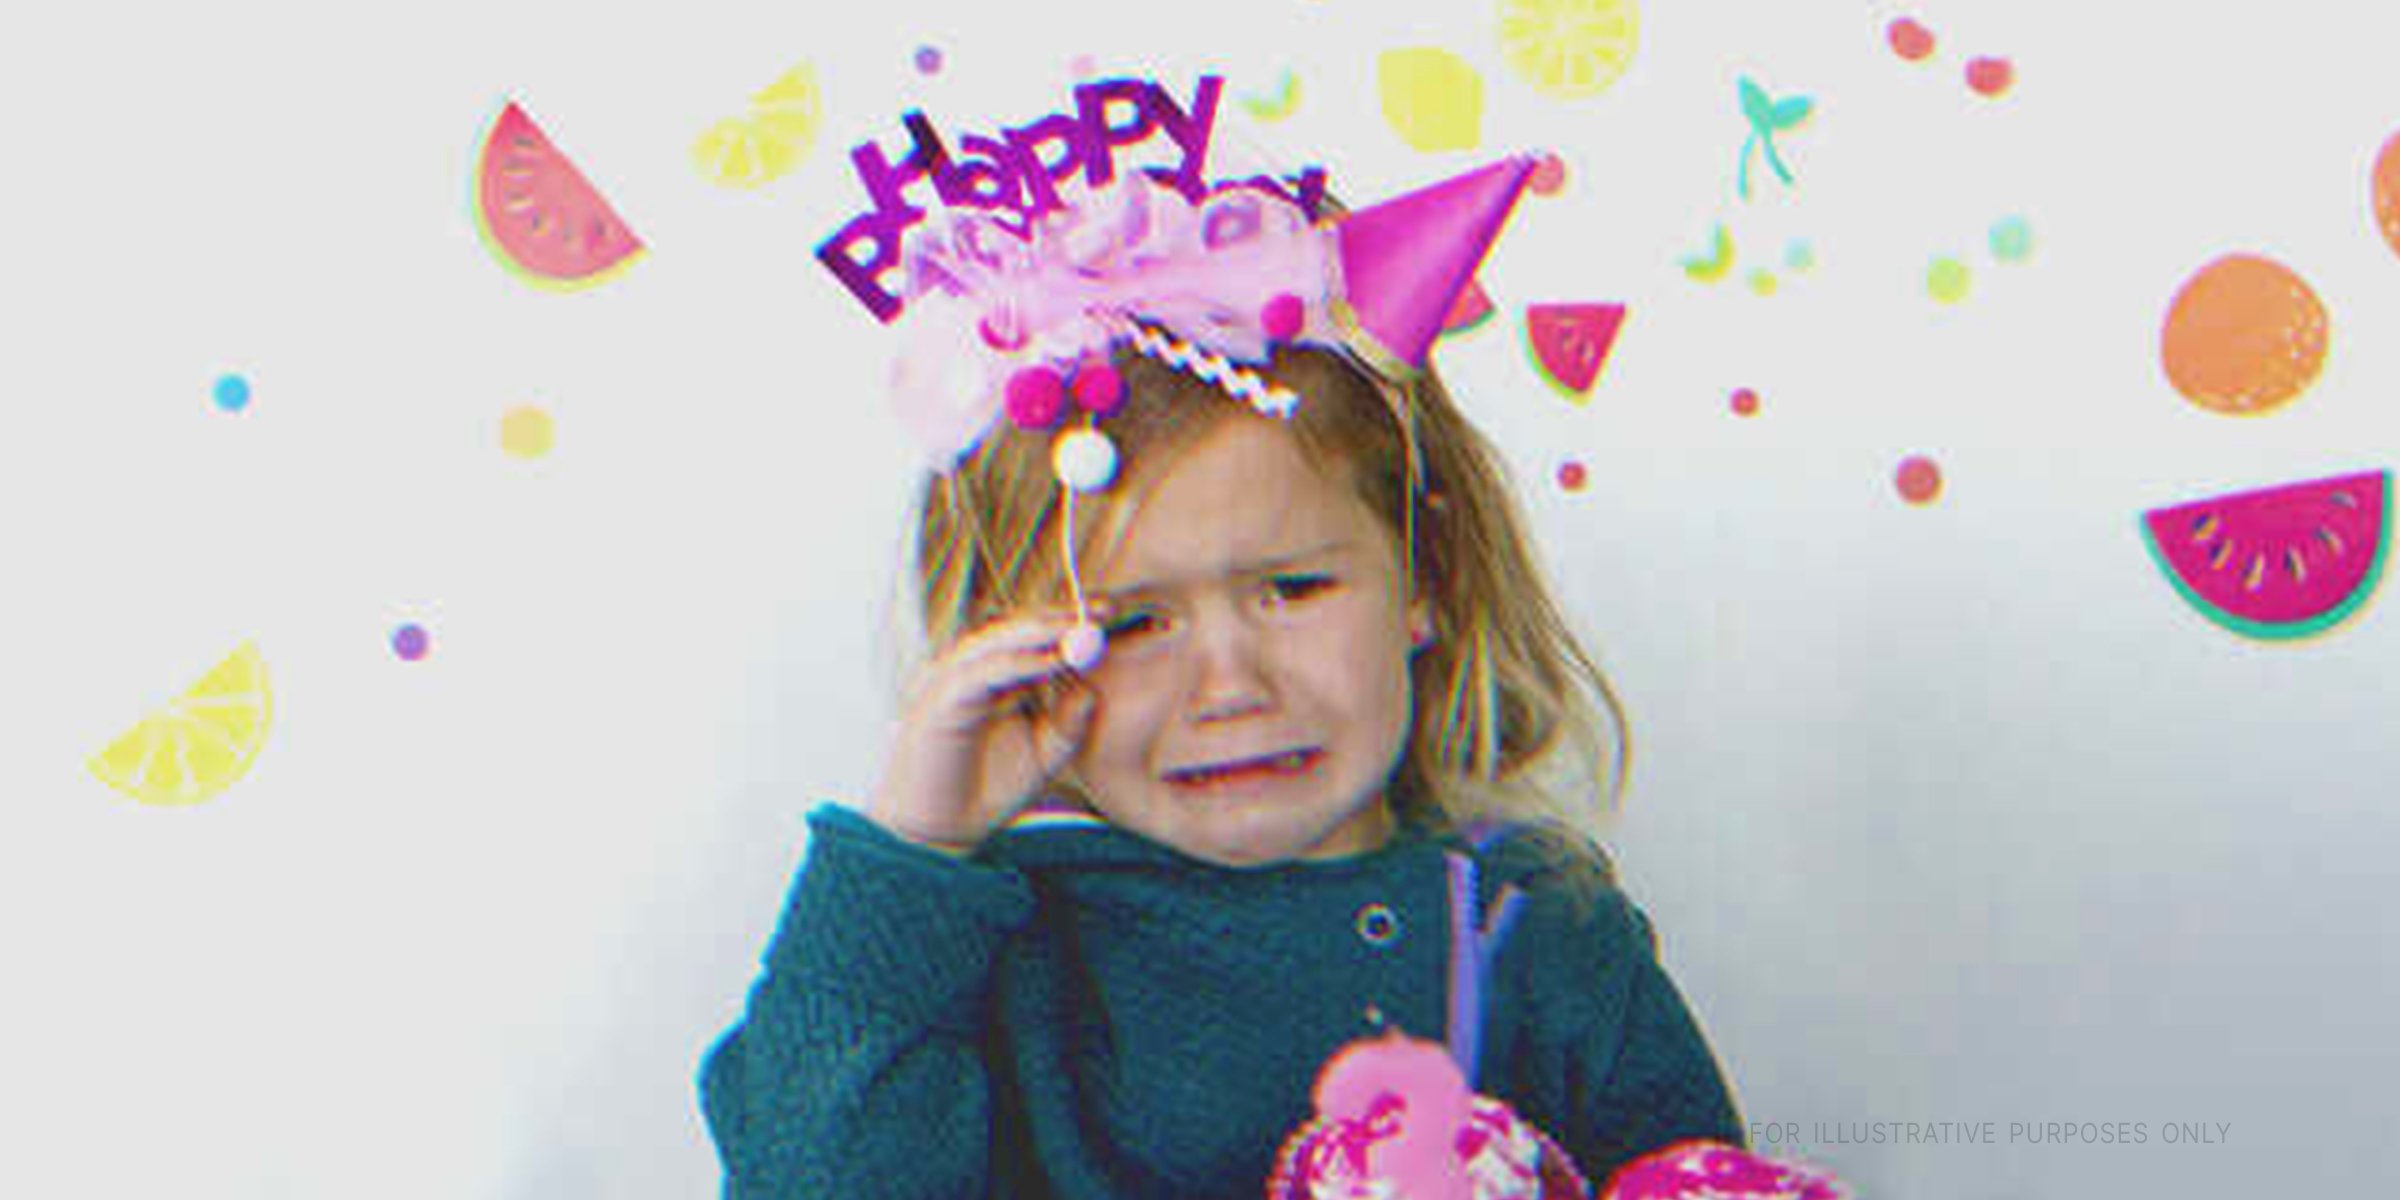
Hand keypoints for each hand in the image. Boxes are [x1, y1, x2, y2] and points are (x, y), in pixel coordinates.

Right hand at [865, 606, 1101, 853]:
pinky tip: (1050, 660)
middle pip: (1018, 627)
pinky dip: (1016, 662)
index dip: (1071, 621)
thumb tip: (1091, 691)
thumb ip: (1069, 724)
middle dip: (1062, 616)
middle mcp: (974, 671)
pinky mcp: (941, 698)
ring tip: (1079, 624)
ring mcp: (954, 680)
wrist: (945, 830)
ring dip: (1041, 630)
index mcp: (998, 677)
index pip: (1034, 635)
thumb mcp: (1046, 755)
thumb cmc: (990, 789)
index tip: (1113, 614)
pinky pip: (982, 671)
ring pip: (999, 640)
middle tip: (1104, 610)